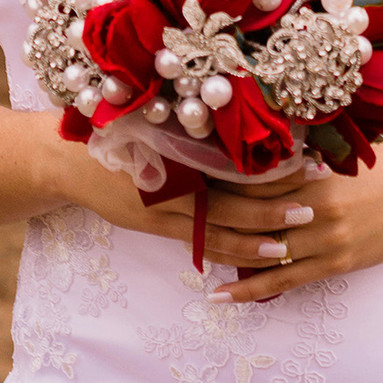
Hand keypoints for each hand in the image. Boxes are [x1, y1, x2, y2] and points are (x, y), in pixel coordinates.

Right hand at [56, 121, 316, 268]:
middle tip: (312, 210)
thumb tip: (245, 124)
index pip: (237, 166)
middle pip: (235, 204)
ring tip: (288, 246)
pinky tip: (245, 261)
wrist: (70, 160)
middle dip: (274, 210)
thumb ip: (198, 129)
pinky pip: (199, 245)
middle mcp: (178, 185)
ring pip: (219, 234)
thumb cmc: (117, 130)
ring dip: (255, 243)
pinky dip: (224, 255)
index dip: (272, 170)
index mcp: (183, 152)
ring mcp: (166, 212)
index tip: (306, 165)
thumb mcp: (157, 120)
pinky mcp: (157, 228)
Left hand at [207, 136, 382, 302]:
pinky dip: (252, 288)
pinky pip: (286, 281)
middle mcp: (317, 208)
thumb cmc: (382, 167)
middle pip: (255, 215)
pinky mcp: (335, 264)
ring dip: (228, 253)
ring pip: (265, 251)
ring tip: (192, 256)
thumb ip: (302, 164)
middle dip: (219, 217)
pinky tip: (224, 293)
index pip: (258, 181)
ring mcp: (326, 240)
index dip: (225, 183)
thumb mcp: (340, 157)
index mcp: (315, 175)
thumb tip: (261, 162)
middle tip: (183, 215)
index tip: (194, 181)